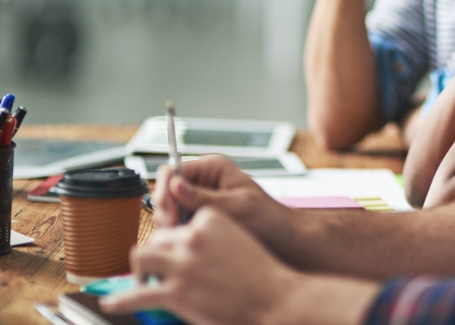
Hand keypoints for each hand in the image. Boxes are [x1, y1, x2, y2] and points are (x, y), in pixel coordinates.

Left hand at [101, 207, 295, 324]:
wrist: (275, 299)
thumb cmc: (263, 275)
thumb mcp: (240, 241)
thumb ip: (215, 239)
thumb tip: (195, 249)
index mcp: (211, 218)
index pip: (179, 222)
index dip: (175, 237)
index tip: (176, 248)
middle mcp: (193, 236)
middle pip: (157, 237)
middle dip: (157, 253)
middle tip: (159, 267)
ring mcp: (182, 263)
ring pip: (142, 257)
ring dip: (142, 269)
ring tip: (143, 279)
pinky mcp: (175, 291)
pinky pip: (137, 294)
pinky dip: (121, 300)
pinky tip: (111, 303)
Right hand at [153, 155, 288, 250]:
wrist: (282, 238)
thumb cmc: (267, 218)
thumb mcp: (237, 206)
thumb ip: (204, 197)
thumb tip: (174, 184)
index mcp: (212, 168)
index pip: (171, 171)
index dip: (165, 192)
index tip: (171, 218)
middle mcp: (202, 180)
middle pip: (165, 191)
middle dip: (166, 212)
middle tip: (176, 234)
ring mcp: (198, 199)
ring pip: (168, 209)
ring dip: (171, 225)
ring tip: (186, 240)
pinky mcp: (199, 216)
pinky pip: (177, 222)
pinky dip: (178, 233)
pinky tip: (189, 244)